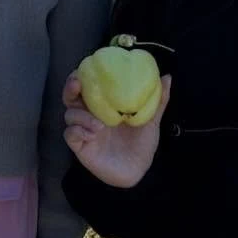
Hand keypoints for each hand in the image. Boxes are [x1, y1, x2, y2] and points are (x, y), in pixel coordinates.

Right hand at [63, 72, 170, 187]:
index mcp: (104, 106)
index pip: (87, 86)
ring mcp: (83, 130)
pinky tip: (92, 134)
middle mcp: (90, 116)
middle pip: (71, 97)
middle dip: (71, 88)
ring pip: (69, 115)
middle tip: (77, 84)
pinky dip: (78, 131)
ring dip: (81, 115)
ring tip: (99, 124)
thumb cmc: (141, 145)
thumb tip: (167, 77)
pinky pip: (70, 134)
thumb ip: (157, 100)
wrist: (138, 171)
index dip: (82, 76)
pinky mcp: (80, 146)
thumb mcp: (151, 120)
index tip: (87, 67)